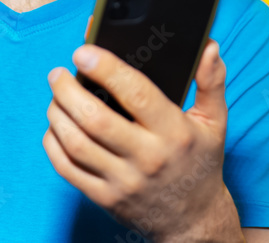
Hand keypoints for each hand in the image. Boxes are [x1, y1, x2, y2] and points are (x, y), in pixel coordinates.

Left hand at [43, 37, 241, 241]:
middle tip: (58, 73)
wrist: (194, 221)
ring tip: (55, 95)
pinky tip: (55, 126)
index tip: (84, 52)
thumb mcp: (215, 123)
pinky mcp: (105, 198)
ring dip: (57, 114)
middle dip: (68, 91)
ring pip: (77, 143)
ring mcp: (123, 181)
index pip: (137, 94)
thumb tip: (208, 47)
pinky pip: (68, 169)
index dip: (107, 69)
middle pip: (96, 119)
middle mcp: (148, 158)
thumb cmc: (200, 164)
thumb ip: (211, 82)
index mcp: (174, 133)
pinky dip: (54, 144)